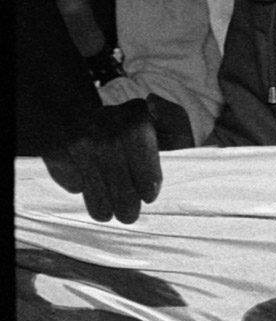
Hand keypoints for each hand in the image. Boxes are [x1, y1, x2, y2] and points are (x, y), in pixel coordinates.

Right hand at [42, 99, 161, 223]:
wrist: (104, 128)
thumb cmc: (148, 137)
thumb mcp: (171, 127)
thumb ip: (174, 118)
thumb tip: (154, 103)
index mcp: (135, 115)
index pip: (140, 150)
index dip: (146, 178)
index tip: (149, 196)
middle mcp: (104, 122)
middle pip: (115, 170)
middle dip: (124, 199)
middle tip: (129, 216)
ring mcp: (78, 135)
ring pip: (90, 178)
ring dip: (100, 203)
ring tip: (108, 216)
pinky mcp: (56, 149)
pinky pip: (68, 175)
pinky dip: (78, 187)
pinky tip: (88, 190)